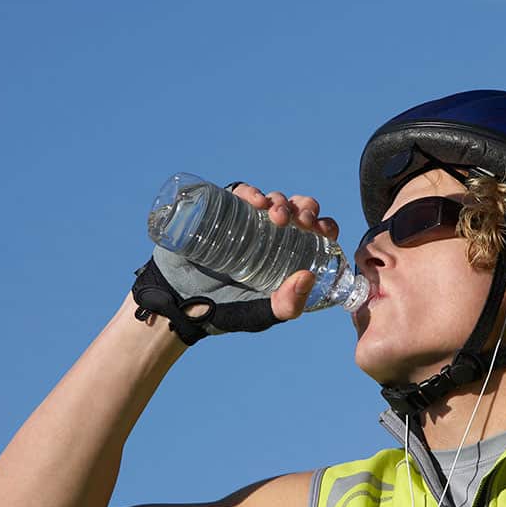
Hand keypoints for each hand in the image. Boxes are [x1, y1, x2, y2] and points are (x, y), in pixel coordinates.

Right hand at [131, 182, 339, 343]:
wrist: (179, 302)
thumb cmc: (225, 310)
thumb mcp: (261, 314)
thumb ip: (286, 305)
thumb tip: (308, 276)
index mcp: (290, 255)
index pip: (317, 233)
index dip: (326, 226)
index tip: (324, 231)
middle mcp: (274, 235)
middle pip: (300, 211)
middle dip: (306, 210)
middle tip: (302, 223)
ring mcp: (248, 221)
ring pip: (275, 199)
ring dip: (282, 201)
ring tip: (277, 215)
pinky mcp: (224, 211)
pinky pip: (242, 193)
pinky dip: (252, 192)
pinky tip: (256, 201)